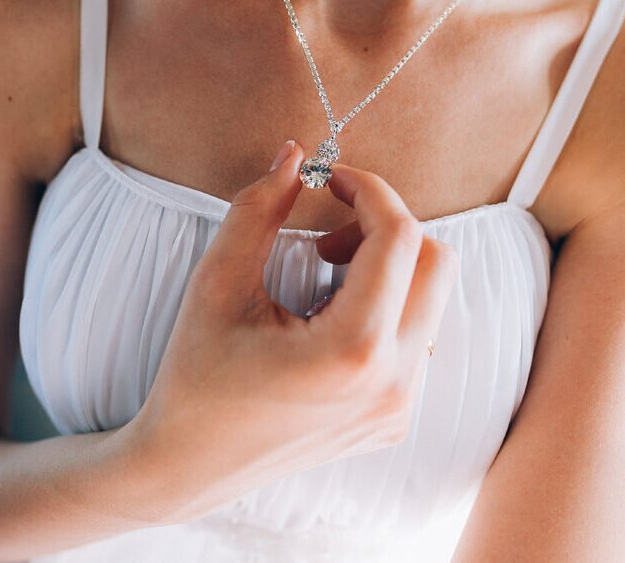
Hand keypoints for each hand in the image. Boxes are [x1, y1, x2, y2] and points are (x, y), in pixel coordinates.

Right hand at [127, 140, 459, 522]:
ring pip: (433, 301)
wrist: (187, 468)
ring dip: (388, 269)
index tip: (329, 179)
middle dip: (386, 228)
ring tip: (322, 276)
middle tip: (326, 234)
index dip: (368, 189)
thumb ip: (257, 210)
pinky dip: (386, 308)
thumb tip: (295, 155)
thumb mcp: (216, 285)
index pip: (399, 237)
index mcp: (352, 350)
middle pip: (437, 263)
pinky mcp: (396, 420)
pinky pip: (418, 339)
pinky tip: (328, 318)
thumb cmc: (194, 378)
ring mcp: (400, 408)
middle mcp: (393, 383)